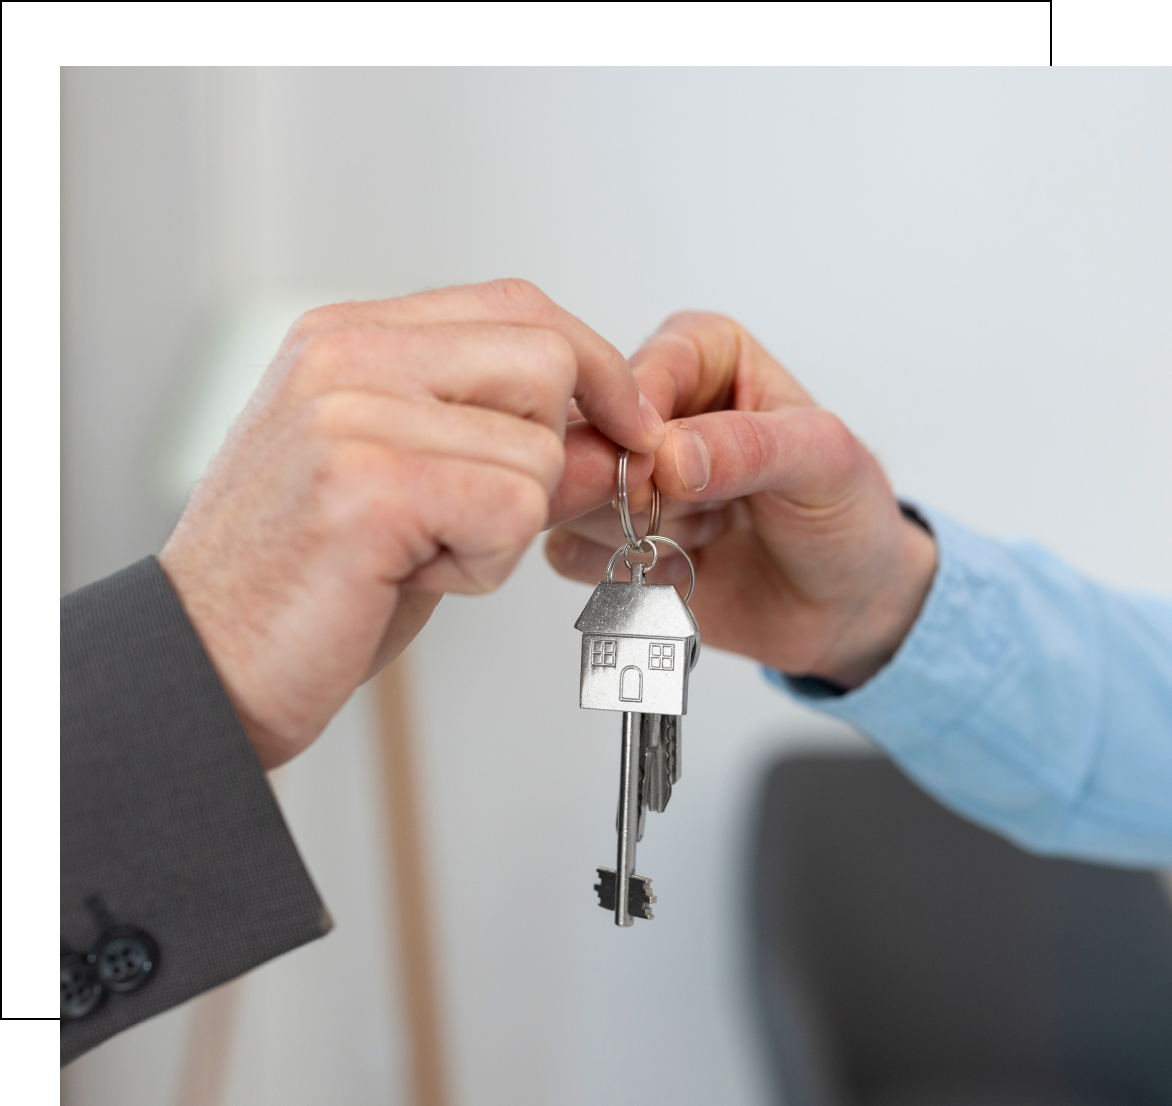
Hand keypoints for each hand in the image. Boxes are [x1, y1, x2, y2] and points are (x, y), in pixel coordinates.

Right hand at [160, 280, 664, 768]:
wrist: (210, 664)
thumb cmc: (310, 580)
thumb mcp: (412, 486)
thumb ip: (504, 445)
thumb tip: (612, 439)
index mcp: (350, 339)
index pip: (517, 306)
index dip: (594, 364)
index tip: (628, 422)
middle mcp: (345, 357)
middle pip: (546, 359)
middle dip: (550, 454)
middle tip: (479, 518)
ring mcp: (350, 414)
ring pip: (538, 448)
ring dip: (504, 527)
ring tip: (420, 554)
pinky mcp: (367, 485)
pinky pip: (513, 507)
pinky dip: (486, 563)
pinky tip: (414, 577)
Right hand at [547, 313, 936, 689]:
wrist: (844, 605)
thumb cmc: (845, 516)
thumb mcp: (825, 464)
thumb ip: (750, 447)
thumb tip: (669, 456)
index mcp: (706, 356)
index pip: (637, 373)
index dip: (641, 426)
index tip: (671, 472)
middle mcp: (654, 409)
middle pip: (589, 437)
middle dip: (641, 492)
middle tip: (705, 517)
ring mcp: (625, 475)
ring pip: (574, 498)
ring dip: (642, 534)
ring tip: (708, 536)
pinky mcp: (607, 535)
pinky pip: (571, 552)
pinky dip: (629, 572)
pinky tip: (682, 568)